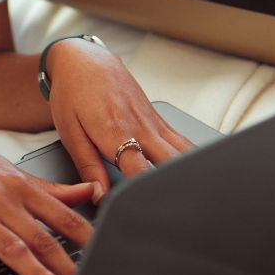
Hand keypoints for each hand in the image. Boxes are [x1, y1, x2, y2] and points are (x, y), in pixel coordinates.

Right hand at [0, 131, 94, 274]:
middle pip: (41, 237)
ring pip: (12, 250)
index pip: (61, 213)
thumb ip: (49, 187)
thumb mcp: (7, 168)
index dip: (86, 236)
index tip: (104, 253)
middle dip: (66, 264)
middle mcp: (1, 200)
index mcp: (18, 184)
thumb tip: (89, 190)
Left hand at [45, 37, 196, 201]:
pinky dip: (192, 156)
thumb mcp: (71, 132)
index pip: (141, 172)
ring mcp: (153, 122)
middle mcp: (141, 128)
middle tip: (188, 212)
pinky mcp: (158, 117)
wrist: (84, 59)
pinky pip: (181, 140)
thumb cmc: (73, 93)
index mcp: (116, 134)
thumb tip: (100, 196)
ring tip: (203, 198)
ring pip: (183, 151)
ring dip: (192, 172)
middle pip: (172, 163)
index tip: (151, 215)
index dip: (147, 196)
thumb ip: (88, 167)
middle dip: (180, 188)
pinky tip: (200, 172)